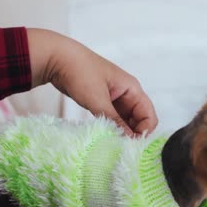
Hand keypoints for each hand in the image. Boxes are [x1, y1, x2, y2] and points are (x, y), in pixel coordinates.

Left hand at [28, 28, 157, 135]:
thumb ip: (114, 121)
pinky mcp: (103, 102)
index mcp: (132, 89)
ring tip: (114, 144)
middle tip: (122, 147)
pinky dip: (113, 128)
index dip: (144, 131)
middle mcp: (127, 94)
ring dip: (123, 132)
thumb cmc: (80, 72)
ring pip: (126, 121)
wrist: (57, 59)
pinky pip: (114, 119)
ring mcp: (115, 98)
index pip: (149, 115)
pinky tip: (106, 137)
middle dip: (134, 134)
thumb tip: (128, 139)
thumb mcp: (98, 99)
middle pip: (140, 119)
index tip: (132, 145)